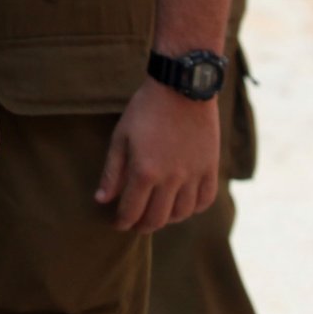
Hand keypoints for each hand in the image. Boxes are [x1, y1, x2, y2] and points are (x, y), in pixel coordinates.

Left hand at [95, 77, 219, 232]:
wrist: (181, 87)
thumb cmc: (145, 109)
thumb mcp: (121, 136)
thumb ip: (112, 171)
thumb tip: (102, 200)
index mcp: (145, 171)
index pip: (132, 211)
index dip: (122, 222)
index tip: (117, 224)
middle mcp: (171, 178)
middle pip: (157, 218)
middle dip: (142, 226)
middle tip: (135, 224)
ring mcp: (193, 174)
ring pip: (182, 213)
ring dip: (167, 220)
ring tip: (157, 214)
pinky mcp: (210, 167)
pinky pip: (205, 200)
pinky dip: (194, 209)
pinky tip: (183, 205)